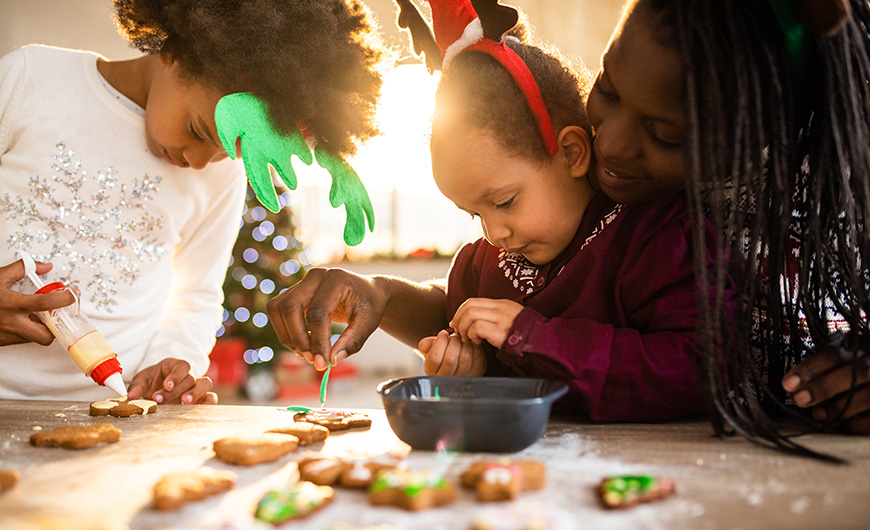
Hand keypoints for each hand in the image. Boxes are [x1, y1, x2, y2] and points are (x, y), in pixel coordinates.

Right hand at [0, 260, 74, 345]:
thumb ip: (23, 268)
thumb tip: (45, 266)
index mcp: (12, 304)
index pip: (46, 304)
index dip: (64, 299)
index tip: (73, 294)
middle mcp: (12, 323)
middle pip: (47, 336)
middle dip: (56, 327)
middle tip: (57, 314)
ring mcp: (8, 336)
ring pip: (35, 339)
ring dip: (42, 328)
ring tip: (37, 314)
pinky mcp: (4, 342)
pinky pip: (23, 339)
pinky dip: (28, 330)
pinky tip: (23, 319)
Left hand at [127, 358, 216, 404]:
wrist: (155, 389)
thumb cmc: (151, 382)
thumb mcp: (141, 381)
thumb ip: (137, 388)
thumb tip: (130, 397)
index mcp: (174, 366)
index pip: (182, 366)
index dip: (176, 375)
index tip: (166, 385)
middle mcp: (187, 375)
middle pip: (189, 378)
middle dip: (176, 390)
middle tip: (161, 399)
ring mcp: (195, 386)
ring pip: (205, 384)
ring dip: (195, 393)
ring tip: (183, 404)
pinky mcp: (200, 398)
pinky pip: (210, 397)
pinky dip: (208, 403)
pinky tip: (199, 410)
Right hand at [266, 267, 385, 370]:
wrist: (367, 291)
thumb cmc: (369, 305)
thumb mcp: (368, 323)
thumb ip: (352, 341)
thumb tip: (332, 361)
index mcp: (337, 279)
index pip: (317, 312)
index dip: (317, 341)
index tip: (323, 363)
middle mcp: (316, 276)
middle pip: (290, 307)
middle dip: (298, 338)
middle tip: (312, 360)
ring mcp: (302, 282)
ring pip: (278, 308)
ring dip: (288, 336)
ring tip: (307, 353)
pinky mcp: (294, 291)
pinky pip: (278, 311)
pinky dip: (286, 331)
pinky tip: (304, 342)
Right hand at [419, 330, 486, 375]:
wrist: (458, 360)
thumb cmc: (443, 353)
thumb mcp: (431, 348)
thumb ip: (426, 344)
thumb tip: (427, 344)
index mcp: (432, 372)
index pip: (435, 358)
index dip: (440, 342)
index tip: (443, 333)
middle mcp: (447, 379)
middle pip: (450, 358)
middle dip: (453, 341)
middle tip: (454, 335)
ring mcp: (463, 378)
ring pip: (465, 357)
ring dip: (464, 342)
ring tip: (462, 339)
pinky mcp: (477, 372)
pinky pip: (478, 356)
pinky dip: (474, 345)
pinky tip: (469, 344)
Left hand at [450, 298, 522, 348]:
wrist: (540, 341)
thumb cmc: (523, 333)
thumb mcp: (509, 318)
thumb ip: (493, 316)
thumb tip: (472, 320)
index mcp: (501, 304)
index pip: (473, 301)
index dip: (460, 311)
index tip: (456, 322)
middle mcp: (500, 308)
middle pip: (469, 306)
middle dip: (458, 319)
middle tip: (457, 331)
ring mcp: (501, 318)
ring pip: (470, 315)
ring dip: (464, 328)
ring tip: (468, 338)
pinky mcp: (500, 331)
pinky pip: (477, 327)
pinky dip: (472, 335)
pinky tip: (478, 342)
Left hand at [782, 345, 869, 432]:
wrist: (867, 396)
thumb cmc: (843, 384)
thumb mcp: (830, 372)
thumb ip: (815, 375)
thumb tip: (790, 387)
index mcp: (853, 355)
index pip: (833, 355)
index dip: (810, 368)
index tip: (788, 384)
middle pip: (856, 371)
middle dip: (824, 387)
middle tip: (800, 400)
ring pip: (867, 396)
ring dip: (838, 406)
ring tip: (818, 414)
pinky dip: (853, 423)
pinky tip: (839, 423)